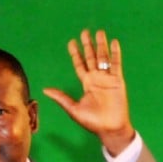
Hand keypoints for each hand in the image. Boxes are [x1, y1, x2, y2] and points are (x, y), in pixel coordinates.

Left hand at [43, 29, 134, 156]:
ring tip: (100, 32)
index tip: (71, 42)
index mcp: (86, 83)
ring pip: (103, 58)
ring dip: (101, 45)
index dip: (75, 53)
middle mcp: (96, 78)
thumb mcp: (73, 109)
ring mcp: (107, 79)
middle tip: (85, 32)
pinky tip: (114, 42)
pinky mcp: (118, 81)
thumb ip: (61, 98)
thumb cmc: (93, 122)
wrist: (110, 129)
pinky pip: (116, 64)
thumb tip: (45, 90)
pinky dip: (115, 53)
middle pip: (91, 57)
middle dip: (88, 45)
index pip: (80, 64)